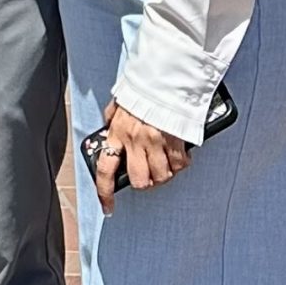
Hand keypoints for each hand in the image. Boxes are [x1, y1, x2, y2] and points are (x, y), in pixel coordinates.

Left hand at [93, 97, 191, 213]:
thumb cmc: (142, 87)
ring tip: (164, 161)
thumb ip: (112, 118)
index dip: (104, 192)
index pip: (105, 169)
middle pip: (139, 180)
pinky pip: (179, 165)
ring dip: (163, 173)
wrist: (165, 76)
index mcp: (117, 131)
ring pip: (161, 177)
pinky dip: (180, 164)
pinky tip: (178, 154)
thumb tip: (107, 129)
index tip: (108, 208)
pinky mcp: (175, 141)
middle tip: (148, 173)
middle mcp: (135, 140)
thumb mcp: (119, 102)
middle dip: (144, 182)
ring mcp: (156, 142)